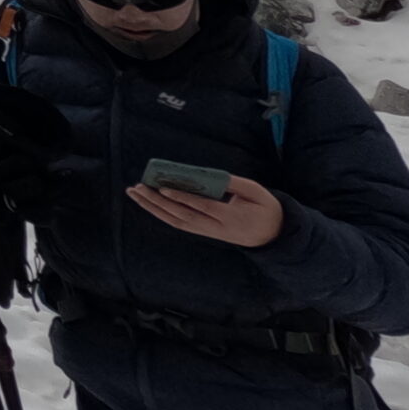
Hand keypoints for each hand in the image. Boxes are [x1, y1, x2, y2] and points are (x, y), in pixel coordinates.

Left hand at [127, 175, 284, 247]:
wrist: (273, 235)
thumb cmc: (264, 208)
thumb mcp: (257, 192)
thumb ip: (234, 183)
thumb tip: (209, 174)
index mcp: (233, 217)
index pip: (202, 207)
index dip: (182, 198)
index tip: (163, 188)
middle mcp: (218, 228)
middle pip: (183, 216)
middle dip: (158, 202)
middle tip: (137, 188)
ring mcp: (210, 233)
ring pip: (178, 222)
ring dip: (154, 208)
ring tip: (135, 194)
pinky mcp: (205, 233)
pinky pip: (181, 224)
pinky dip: (163, 214)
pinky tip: (149, 203)